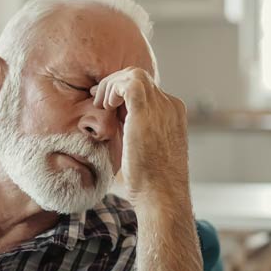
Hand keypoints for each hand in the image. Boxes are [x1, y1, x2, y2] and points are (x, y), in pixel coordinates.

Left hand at [90, 68, 189, 204]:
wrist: (162, 196)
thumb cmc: (151, 183)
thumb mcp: (146, 152)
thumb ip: (137, 135)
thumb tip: (117, 131)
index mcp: (172, 115)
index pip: (146, 90)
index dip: (122, 93)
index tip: (105, 104)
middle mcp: (170, 107)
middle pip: (140, 78)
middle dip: (115, 85)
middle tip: (98, 100)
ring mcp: (161, 108)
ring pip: (134, 74)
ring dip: (112, 85)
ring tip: (101, 104)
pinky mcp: (147, 112)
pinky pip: (129, 83)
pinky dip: (113, 89)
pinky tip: (105, 106)